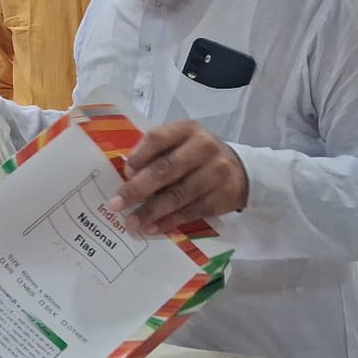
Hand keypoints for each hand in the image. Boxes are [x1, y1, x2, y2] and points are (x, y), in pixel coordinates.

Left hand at [109, 120, 247, 234]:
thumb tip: (129, 175)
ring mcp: (216, 172)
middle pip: (166, 169)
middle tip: (117, 204)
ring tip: (132, 223)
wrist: (240, 170)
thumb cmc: (197, 156)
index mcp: (187, 129)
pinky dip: (169, 221)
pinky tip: (153, 228)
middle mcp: (203, 147)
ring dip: (151, 211)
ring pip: (178, 195)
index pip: (158, 138)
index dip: (139, 156)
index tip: (124, 173)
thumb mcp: (180, 143)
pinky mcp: (222, 196)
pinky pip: (191, 212)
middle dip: (138, 189)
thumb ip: (156, 153)